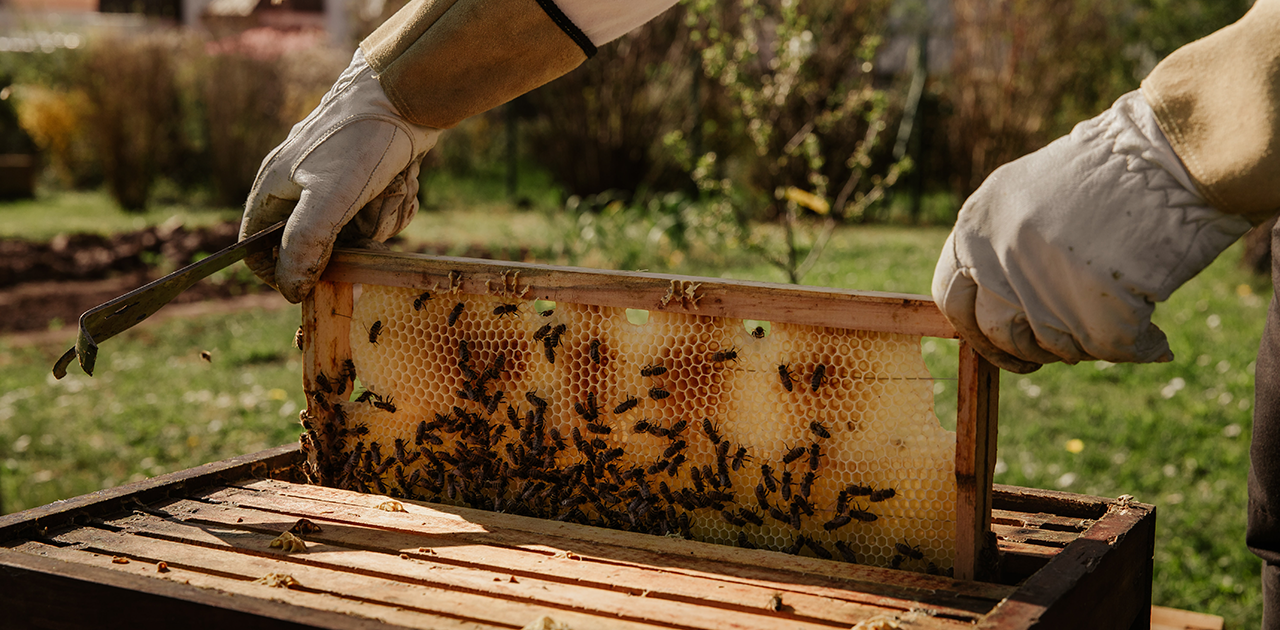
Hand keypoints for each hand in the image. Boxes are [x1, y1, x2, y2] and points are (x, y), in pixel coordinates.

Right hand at [240, 49, 439, 302]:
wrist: (405, 95)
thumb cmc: (360, 140)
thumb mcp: (328, 198)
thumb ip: (304, 243)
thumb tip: (290, 288)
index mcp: (273, 186)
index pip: (254, 246)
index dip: (276, 272)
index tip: (306, 288)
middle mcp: (299, 184)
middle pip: (313, 243)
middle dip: (345, 243)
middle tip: (365, 226)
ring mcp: (335, 181)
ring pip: (352, 231)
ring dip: (377, 220)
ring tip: (389, 191)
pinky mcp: (367, 178)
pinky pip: (377, 212)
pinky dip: (393, 204)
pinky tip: (402, 182)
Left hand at [932, 90, 1251, 372]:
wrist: (1172, 151)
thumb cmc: (1110, 171)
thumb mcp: (1027, 195)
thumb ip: (1000, 248)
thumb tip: (995, 312)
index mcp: (975, 224)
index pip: (950, 298)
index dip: (976, 331)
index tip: (1003, 344)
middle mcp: (997, 252)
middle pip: (998, 332)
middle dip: (1030, 349)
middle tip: (1063, 346)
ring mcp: (1042, 280)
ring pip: (1052, 345)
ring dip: (1085, 344)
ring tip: (1118, 321)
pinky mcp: (1093, 303)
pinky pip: (1108, 349)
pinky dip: (1137, 348)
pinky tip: (1154, 339)